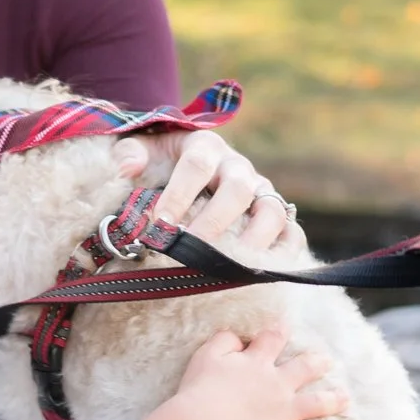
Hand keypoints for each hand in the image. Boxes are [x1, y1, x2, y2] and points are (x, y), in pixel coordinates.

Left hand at [113, 128, 298, 259]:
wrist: (188, 169)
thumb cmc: (162, 164)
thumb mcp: (143, 149)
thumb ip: (130, 153)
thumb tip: (127, 167)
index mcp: (205, 146)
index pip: (196, 165)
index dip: (179, 195)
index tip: (160, 227)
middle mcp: (237, 167)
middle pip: (237, 189)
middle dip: (214, 223)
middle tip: (190, 252)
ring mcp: (260, 192)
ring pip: (271, 211)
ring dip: (253, 240)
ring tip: (229, 268)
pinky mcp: (275, 216)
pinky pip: (292, 233)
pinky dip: (285, 252)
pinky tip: (263, 272)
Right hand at [178, 328, 349, 419]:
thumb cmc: (201, 390)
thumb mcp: (207, 355)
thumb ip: (224, 342)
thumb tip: (239, 339)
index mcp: (257, 363)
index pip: (273, 340)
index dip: (280, 331)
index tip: (287, 326)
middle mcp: (277, 383)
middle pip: (304, 368)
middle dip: (318, 363)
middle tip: (328, 361)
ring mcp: (285, 411)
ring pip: (316, 402)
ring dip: (333, 399)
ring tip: (344, 397)